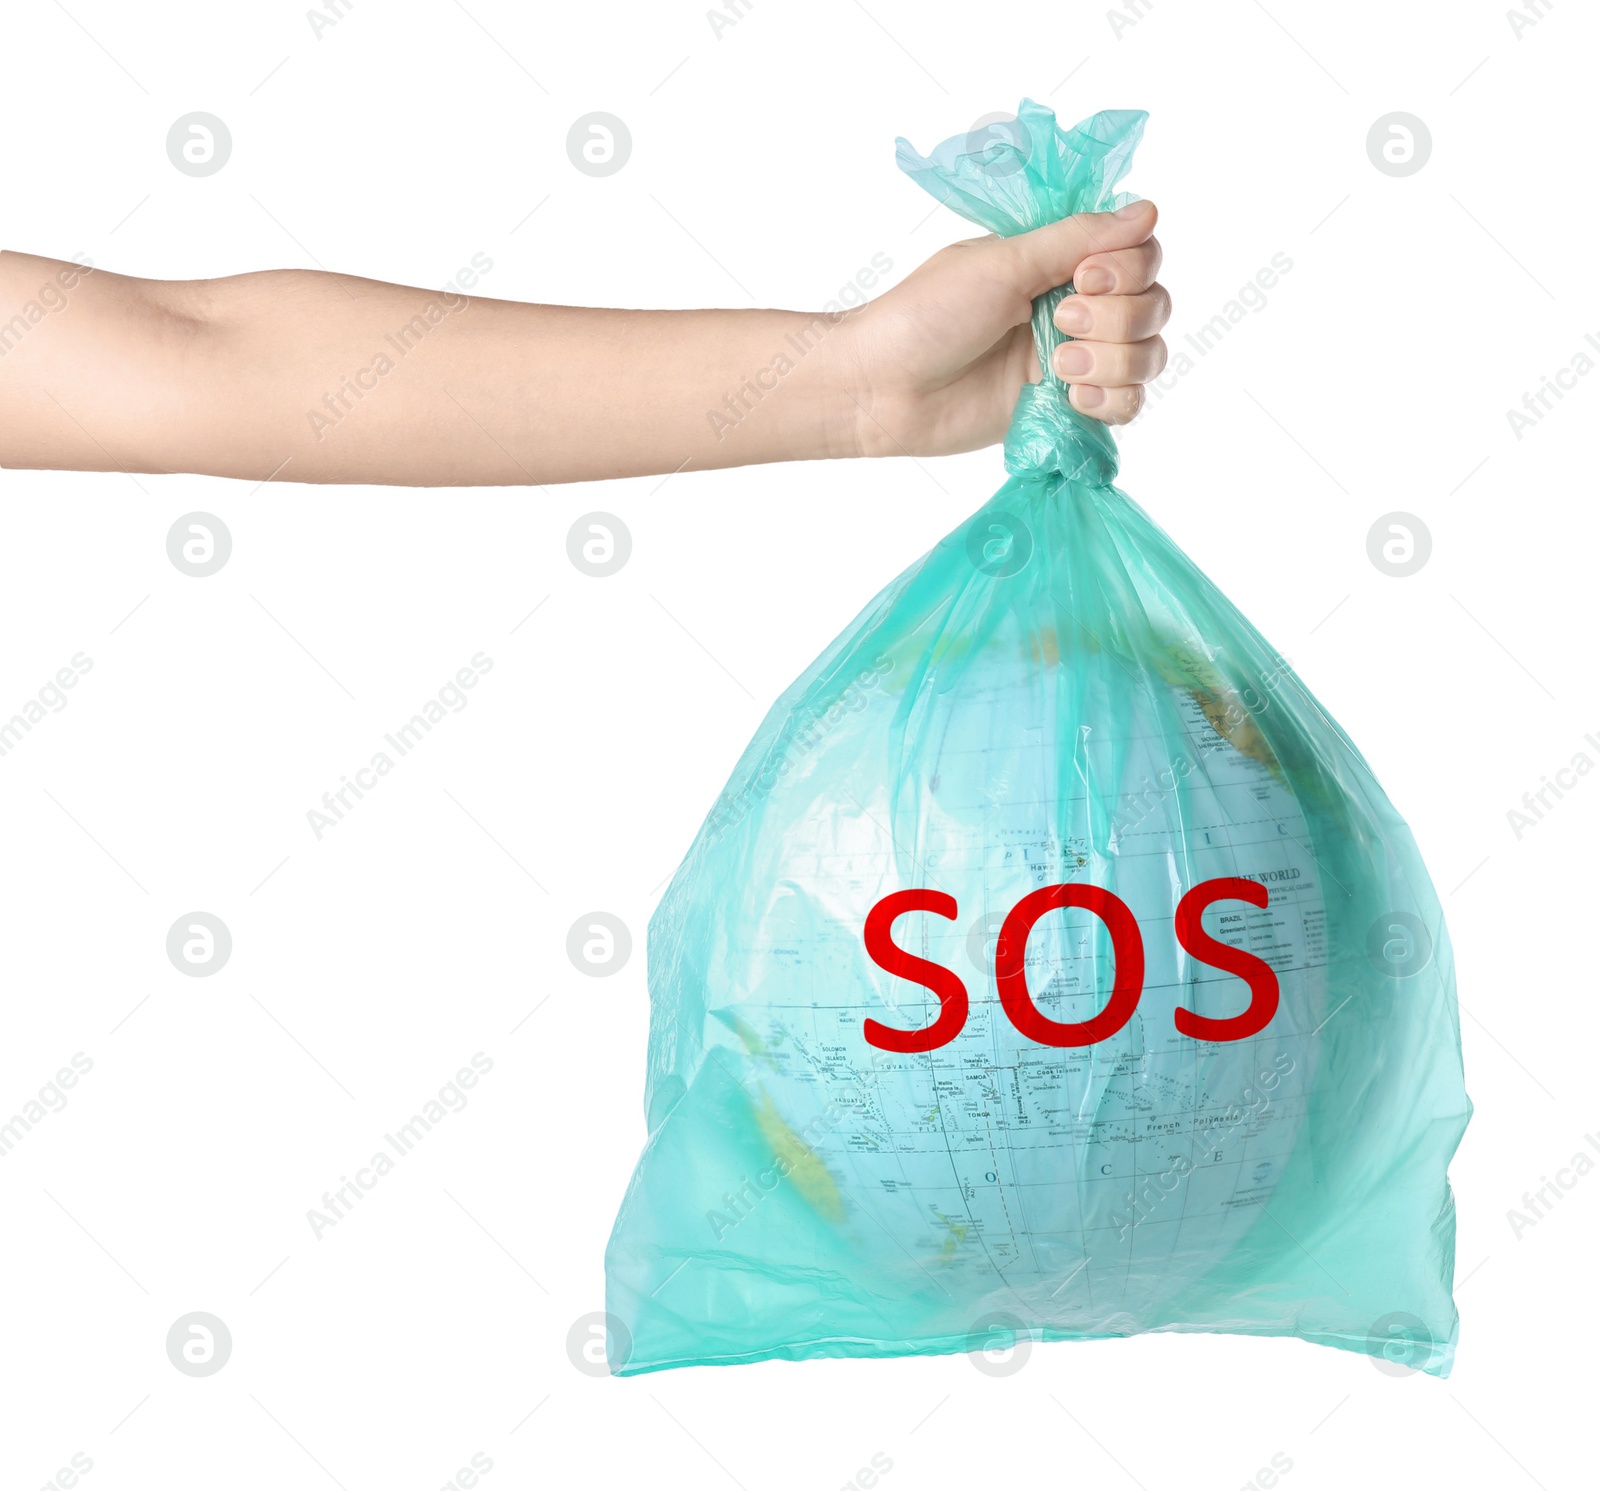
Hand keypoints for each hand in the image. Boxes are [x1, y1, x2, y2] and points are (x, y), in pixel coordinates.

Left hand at [841, 201, 1168, 458]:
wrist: (884, 388)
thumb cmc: (927, 316)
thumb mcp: (1003, 263)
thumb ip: (1077, 238)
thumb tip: (1149, 210)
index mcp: (1059, 261)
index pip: (1141, 253)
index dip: (1129, 267)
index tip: (1084, 277)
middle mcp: (1076, 306)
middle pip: (1153, 304)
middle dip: (1116, 316)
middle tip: (1057, 324)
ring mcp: (1074, 360)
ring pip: (1147, 355)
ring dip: (1113, 360)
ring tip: (1057, 367)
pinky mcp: (1066, 409)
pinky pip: (1127, 404)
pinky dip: (1112, 399)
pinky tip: (1073, 398)